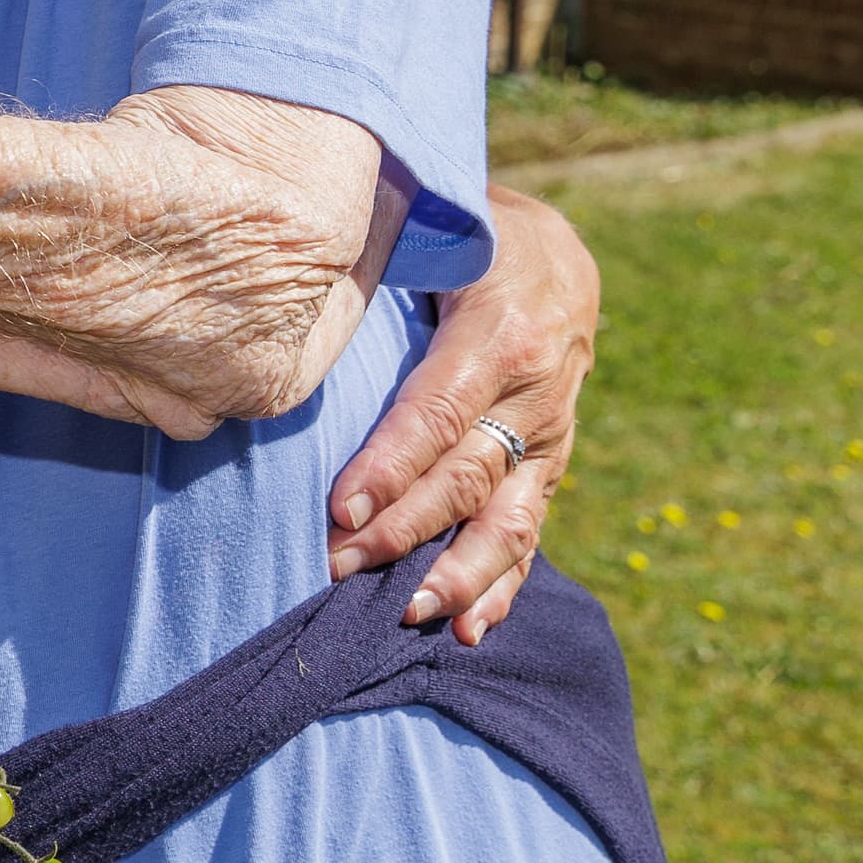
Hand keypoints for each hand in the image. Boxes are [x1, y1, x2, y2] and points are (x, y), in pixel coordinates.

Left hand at [323, 185, 596, 642]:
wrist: (557, 252)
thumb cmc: (469, 238)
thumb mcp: (439, 233)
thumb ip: (385, 264)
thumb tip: (305, 290)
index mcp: (501, 332)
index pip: (438, 412)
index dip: (391, 467)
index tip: (341, 511)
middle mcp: (536, 391)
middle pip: (466, 474)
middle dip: (403, 529)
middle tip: (339, 567)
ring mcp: (551, 435)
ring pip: (509, 516)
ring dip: (458, 572)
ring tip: (410, 612)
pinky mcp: (552, 464)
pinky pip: (531, 529)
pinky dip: (505, 584)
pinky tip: (471, 629)